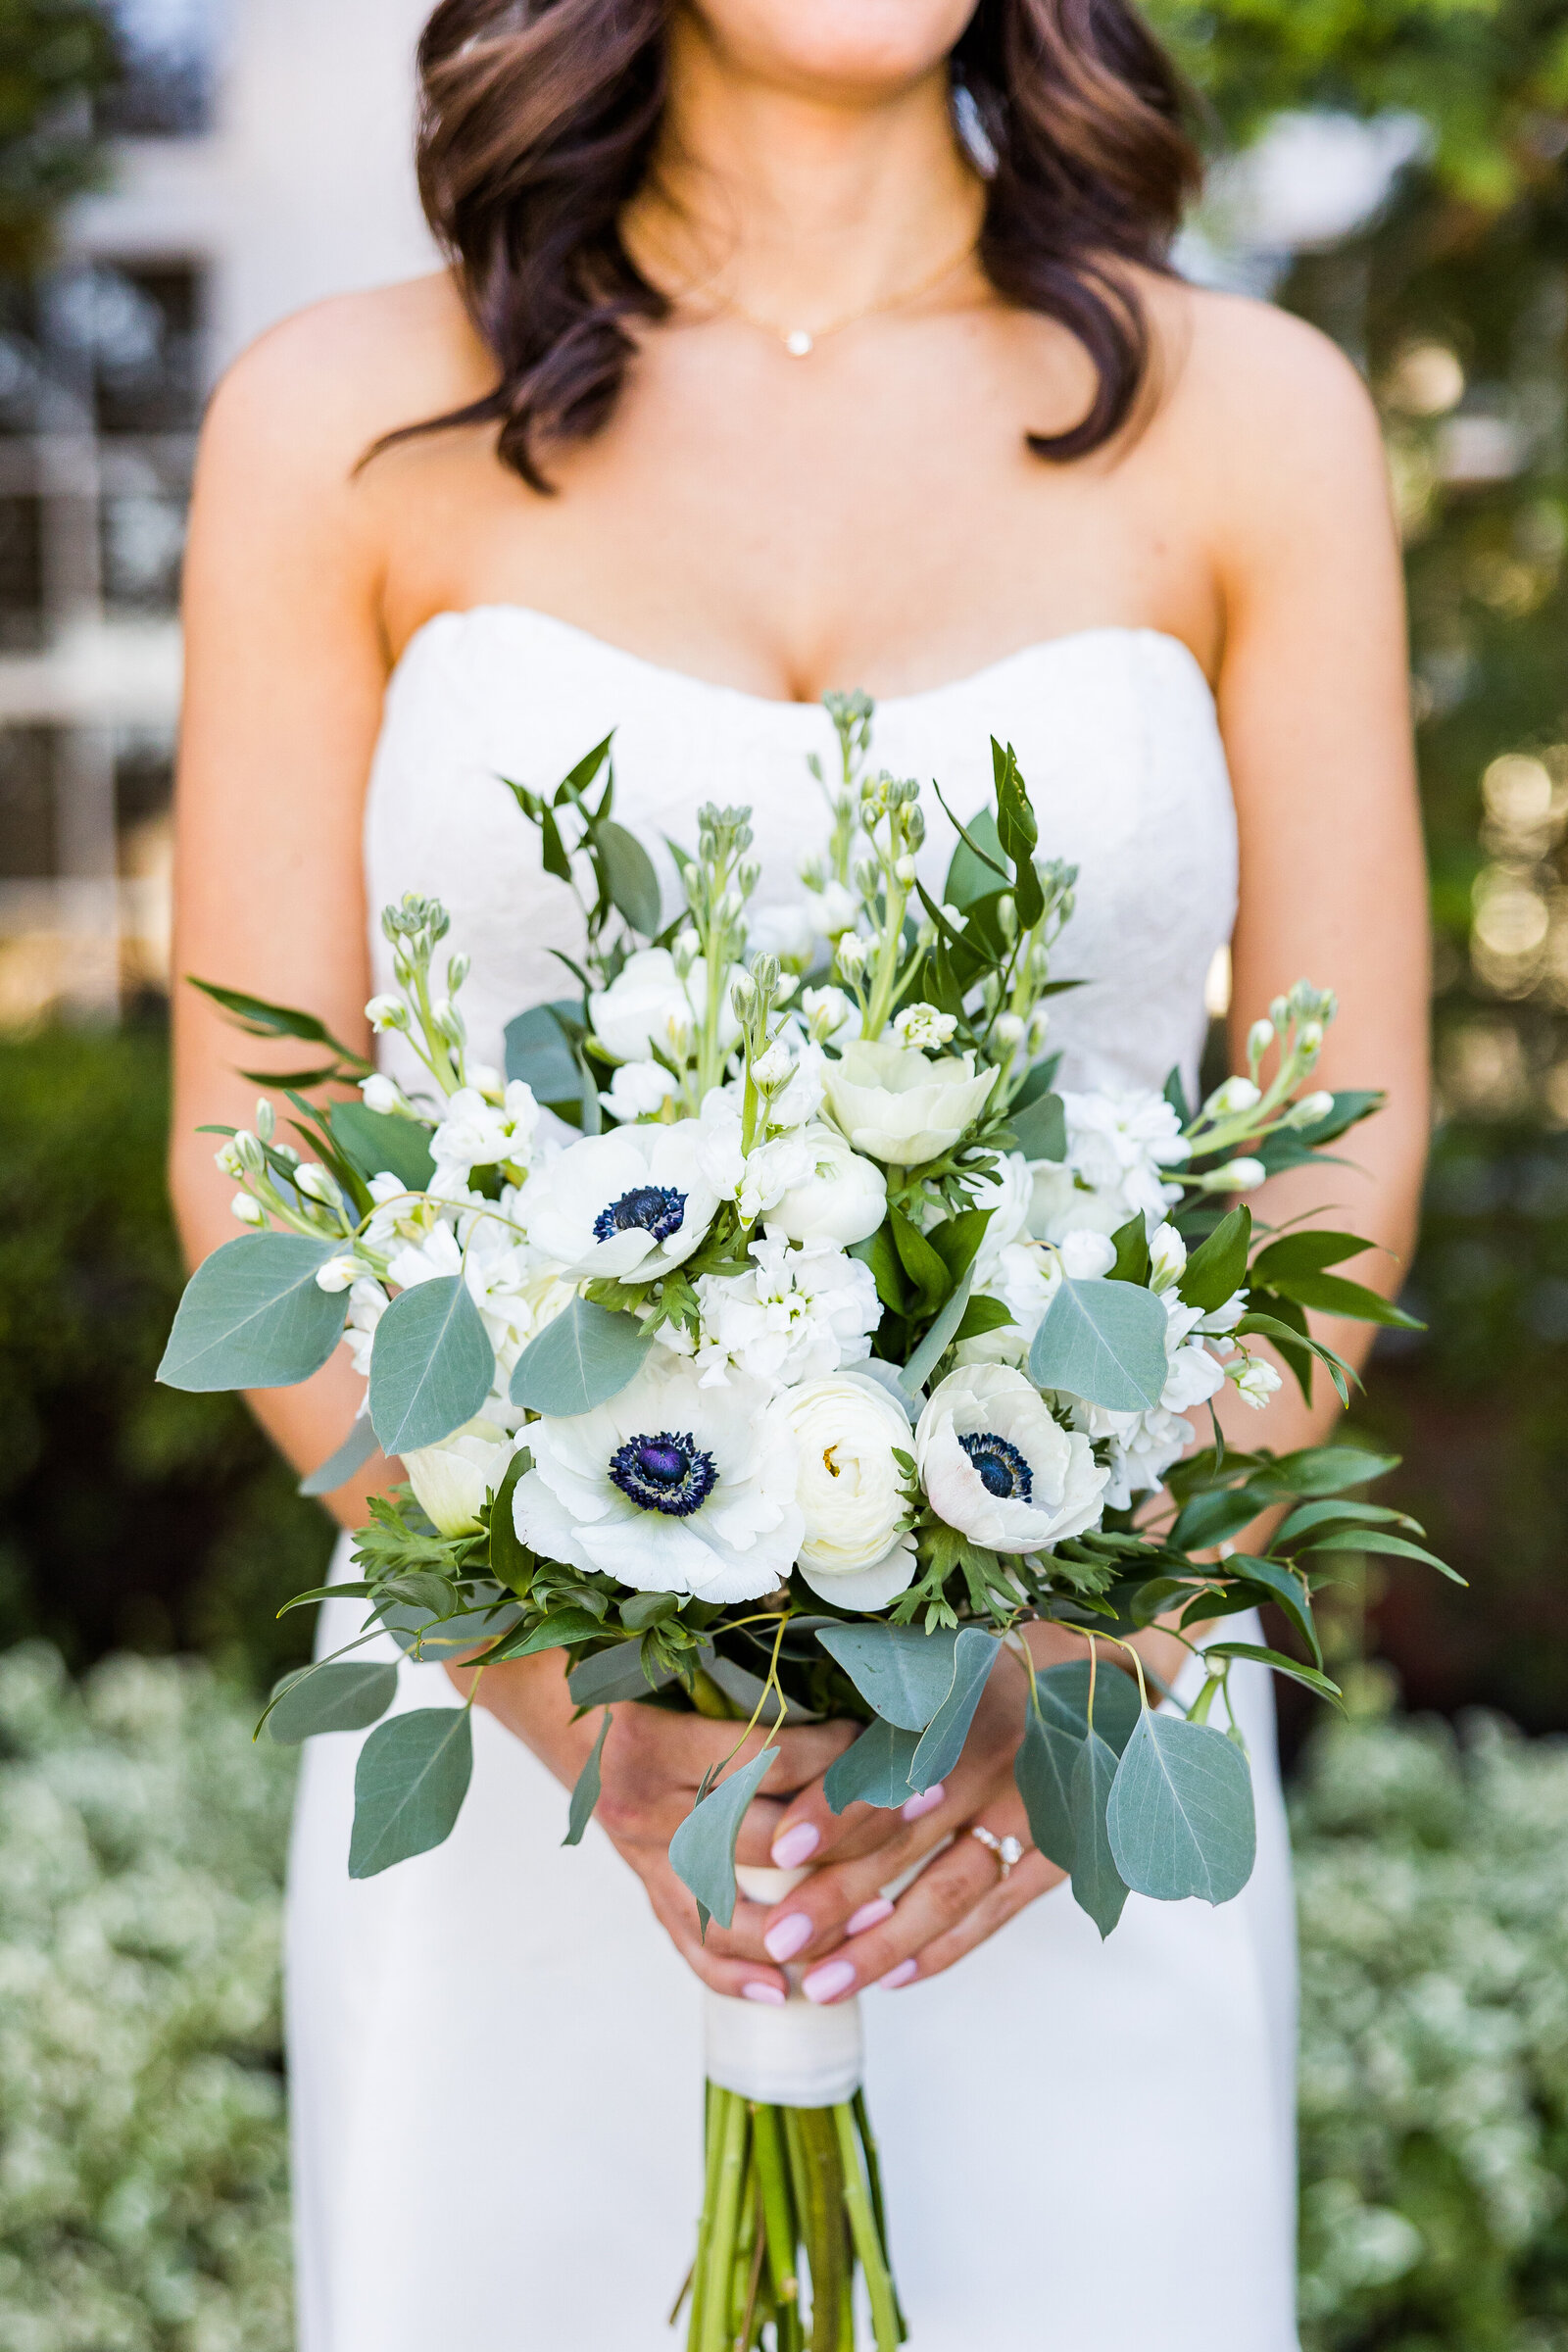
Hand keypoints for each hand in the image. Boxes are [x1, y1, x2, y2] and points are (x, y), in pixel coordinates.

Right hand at [457, 1651, 856, 1998]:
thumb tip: (841, 1658)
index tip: (894, 1740)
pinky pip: (686, 1939)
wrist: (524, 1682)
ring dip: (810, 1918)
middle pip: (764, 1836)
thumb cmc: (601, 1650)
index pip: (766, 1761)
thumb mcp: (660, 1645)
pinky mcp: (637, 1873)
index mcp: (652, 1743)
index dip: (837, 1754)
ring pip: (732, 1906)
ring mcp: (637, 1850)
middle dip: (851, 1830)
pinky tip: (788, 1988)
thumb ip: (735, 1660)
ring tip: (882, 1916)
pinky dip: (735, 1972)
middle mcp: (643, 1807)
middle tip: (925, 1812)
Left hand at [749, 1642, 1066, 2002]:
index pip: (889, 1762)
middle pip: (906, 1839)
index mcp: (961, 1697)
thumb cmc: (988, 1669)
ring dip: (880, 1945)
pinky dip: (942, 1949)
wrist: (1100, 1688)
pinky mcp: (1063, 1854)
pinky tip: (891, 1978)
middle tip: (779, 1941)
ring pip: (947, 1891)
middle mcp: (999, 1756)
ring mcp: (1036, 1811)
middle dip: (838, 1896)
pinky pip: (993, 1912)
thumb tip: (774, 1744)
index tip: (782, 1850)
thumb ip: (875, 1695)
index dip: (836, 1806)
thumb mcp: (939, 1658)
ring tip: (819, 1985)